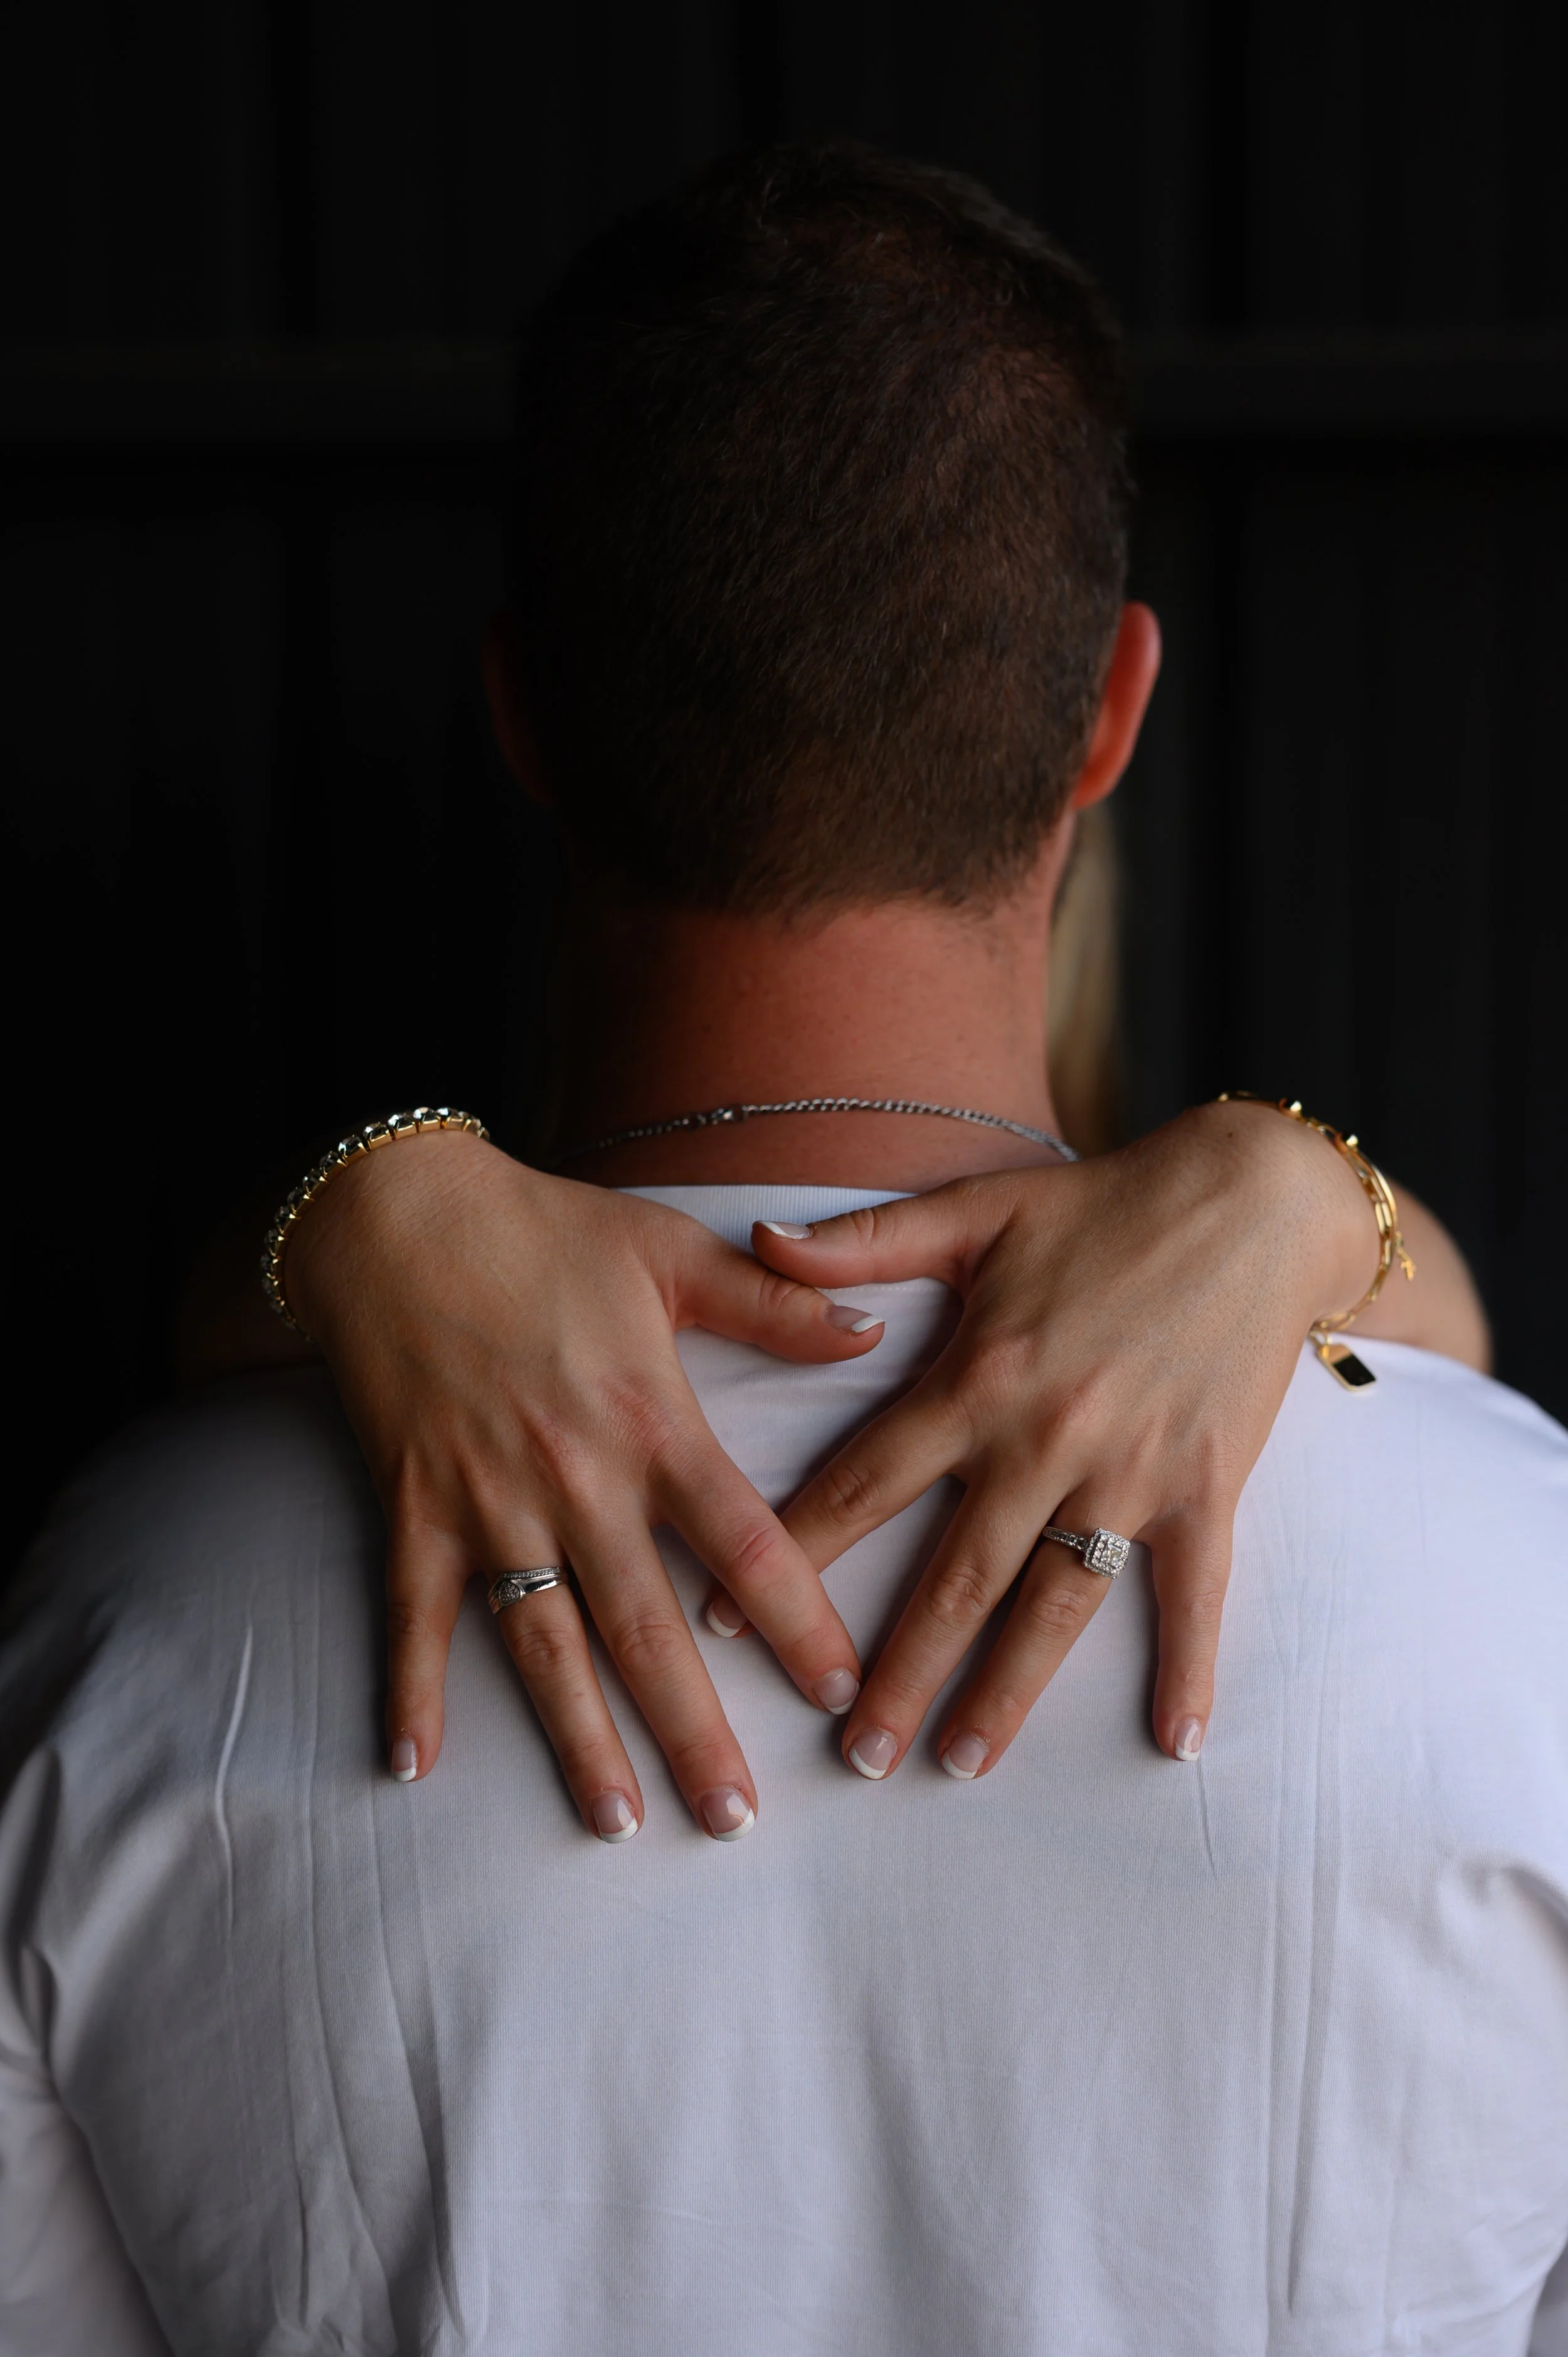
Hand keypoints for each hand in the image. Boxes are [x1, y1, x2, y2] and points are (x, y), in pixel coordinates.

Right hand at [283, 1131, 884, 1839]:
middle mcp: (575, 1477)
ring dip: (579, 1738)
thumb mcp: (670, 1251)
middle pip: (648, 1628)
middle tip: (738, 1821)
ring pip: (543, 1643)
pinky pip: (414, 1613)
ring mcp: (489, 1501)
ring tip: (617, 1823)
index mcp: (651, 1420)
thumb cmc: (545, 1229)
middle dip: (695, 1731)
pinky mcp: (415, 1506)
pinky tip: (410, 1765)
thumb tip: (874, 1331)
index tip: (842, 1691)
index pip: (745, 1541)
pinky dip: (407, 1688)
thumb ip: (776, 1305)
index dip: (798, 1621)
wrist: (398, 1214)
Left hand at [742, 1099, 1463, 1781]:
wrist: (1254, 1199)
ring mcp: (1130, 1473)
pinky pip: (1194, 1595)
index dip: (792, 1553)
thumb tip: (760, 1240)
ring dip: (1007, 1693)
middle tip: (853, 1756)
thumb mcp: (975, 1210)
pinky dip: (1190, 1670)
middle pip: (955, 1579)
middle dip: (897, 1673)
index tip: (727, 1618)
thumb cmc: (1104, 1204)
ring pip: (1055, 1606)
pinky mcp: (1206, 1487)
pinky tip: (1174, 1744)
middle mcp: (1046, 1439)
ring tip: (960, 1763)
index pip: (865, 1483)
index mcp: (978, 1378)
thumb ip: (863, 1243)